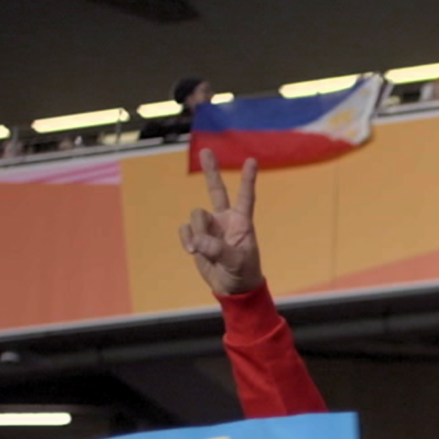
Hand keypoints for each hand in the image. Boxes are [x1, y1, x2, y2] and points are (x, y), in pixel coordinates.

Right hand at [179, 149, 263, 296]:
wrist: (232, 288)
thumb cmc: (243, 273)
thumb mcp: (236, 262)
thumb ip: (218, 249)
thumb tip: (198, 239)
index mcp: (242, 222)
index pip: (246, 197)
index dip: (248, 179)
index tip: (252, 160)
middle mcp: (225, 220)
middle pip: (216, 190)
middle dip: (211, 170)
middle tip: (206, 151)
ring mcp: (210, 227)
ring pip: (196, 215)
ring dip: (197, 232)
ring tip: (202, 250)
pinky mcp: (197, 237)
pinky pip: (186, 229)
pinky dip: (187, 239)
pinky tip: (192, 251)